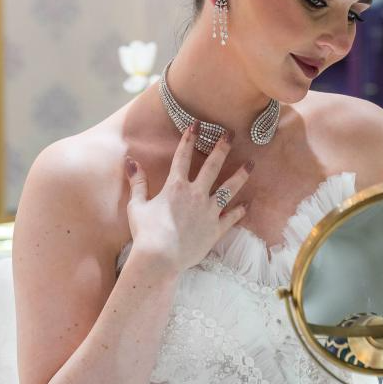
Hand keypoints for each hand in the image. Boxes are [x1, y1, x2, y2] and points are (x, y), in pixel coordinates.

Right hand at [123, 120, 252, 272]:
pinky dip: (240, 211)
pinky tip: (248, 204)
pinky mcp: (216, 229)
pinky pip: (231, 217)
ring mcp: (208, 211)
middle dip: (222, 148)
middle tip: (231, 134)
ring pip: (229, 189)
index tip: (196, 124)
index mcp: (175, 187)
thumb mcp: (137, 206)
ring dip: (240, 175)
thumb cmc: (146, 233)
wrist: (159, 259)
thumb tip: (130, 162)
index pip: (183, 156)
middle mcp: (195, 194)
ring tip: (251, 164)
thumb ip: (137, 183)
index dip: (189, 138)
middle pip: (212, 166)